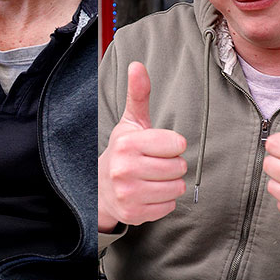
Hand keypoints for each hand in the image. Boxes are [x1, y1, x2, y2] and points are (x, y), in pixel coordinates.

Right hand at [98, 61, 187, 230]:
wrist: (100, 189)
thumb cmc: (124, 152)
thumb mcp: (131, 123)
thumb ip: (139, 94)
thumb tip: (137, 65)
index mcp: (128, 144)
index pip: (177, 145)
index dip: (174, 146)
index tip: (160, 147)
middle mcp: (125, 169)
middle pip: (179, 167)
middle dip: (172, 166)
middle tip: (155, 164)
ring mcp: (128, 194)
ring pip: (176, 188)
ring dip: (170, 184)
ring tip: (153, 179)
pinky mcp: (133, 214)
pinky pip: (169, 207)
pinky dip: (163, 202)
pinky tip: (148, 194)